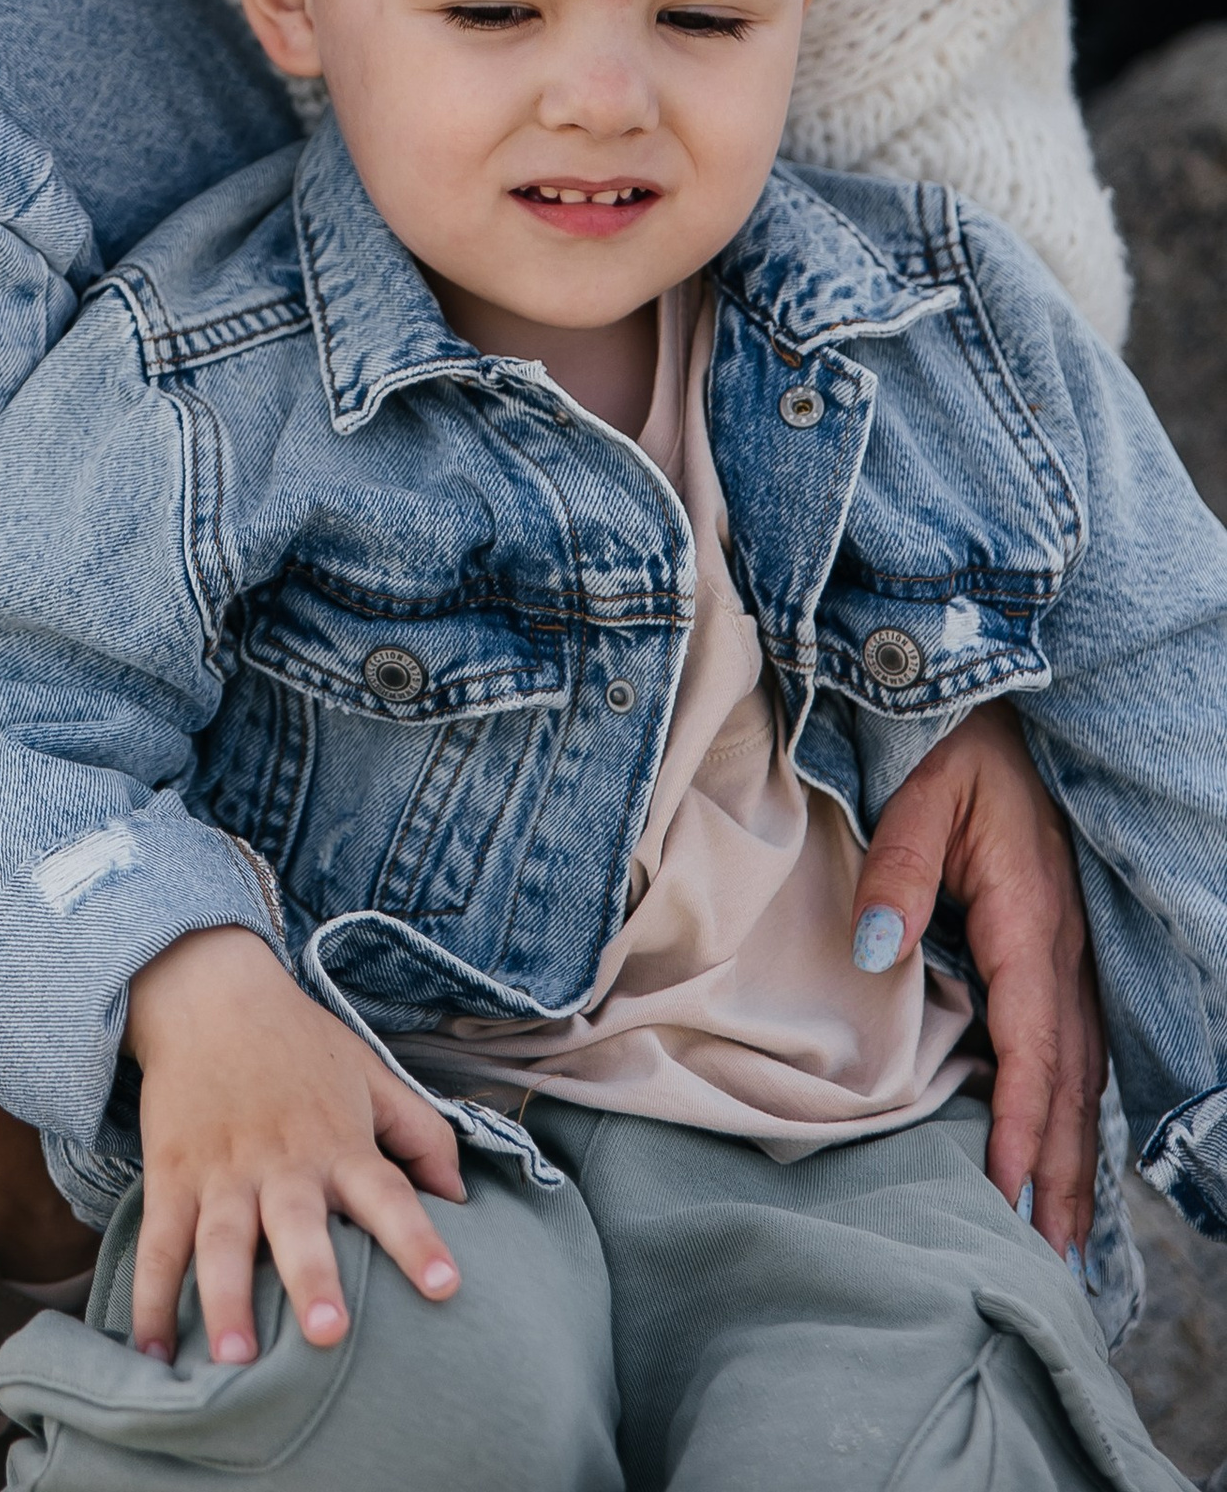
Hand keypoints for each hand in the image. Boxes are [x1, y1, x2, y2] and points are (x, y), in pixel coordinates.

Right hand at [122, 926, 463, 1365]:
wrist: (208, 989)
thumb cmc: (299, 1042)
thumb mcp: (371, 1073)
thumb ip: (422, 1133)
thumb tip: (461, 1198)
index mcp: (339, 1142)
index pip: (387, 1193)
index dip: (417, 1239)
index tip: (446, 1285)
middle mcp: (282, 1162)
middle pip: (297, 1226)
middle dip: (312, 1277)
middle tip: (328, 1332)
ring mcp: (221, 1171)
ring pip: (221, 1242)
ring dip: (226, 1300)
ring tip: (236, 1360)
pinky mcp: (171, 1174)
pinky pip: (158, 1243)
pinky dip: (150, 1297)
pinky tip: (152, 1350)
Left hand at [851, 700, 1105, 1259]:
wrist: (998, 699)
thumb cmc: (953, 744)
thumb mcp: (916, 793)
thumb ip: (894, 874)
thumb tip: (874, 954)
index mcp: (1029, 918)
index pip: (1033, 1044)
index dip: (1020, 1123)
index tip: (1004, 1193)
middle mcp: (1063, 947)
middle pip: (1069, 1079)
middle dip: (1058, 1169)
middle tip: (1048, 1255)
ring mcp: (1072, 950)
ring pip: (1081, 1070)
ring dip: (1072, 1151)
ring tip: (1062, 1231)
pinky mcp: (1060, 946)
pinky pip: (1076, 1042)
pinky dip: (1072, 1106)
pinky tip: (1061, 1147)